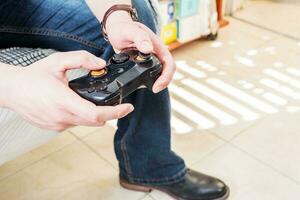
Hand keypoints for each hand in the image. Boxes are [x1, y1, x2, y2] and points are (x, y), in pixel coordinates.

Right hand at [4, 51, 133, 130]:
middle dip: (110, 113)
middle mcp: (62, 117)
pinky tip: (76, 105)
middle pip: (95, 121)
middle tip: (119, 104)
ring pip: (85, 123)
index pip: (96, 114)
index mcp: (63, 101)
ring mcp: (58, 125)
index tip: (128, 107)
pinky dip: (81, 116)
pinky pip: (75, 124)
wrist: (11, 90)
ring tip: (95, 101)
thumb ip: (81, 59)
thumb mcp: (58, 61)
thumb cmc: (32, 76)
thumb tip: (100, 64)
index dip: (115, 112)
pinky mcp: (54, 128)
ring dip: (94, 114)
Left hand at [105, 11, 175, 92]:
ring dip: (157, 83)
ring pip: (160, 74)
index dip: (167, 76)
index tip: (158, 85)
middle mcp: (157, 54)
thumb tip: (148, 49)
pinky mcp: (143, 65)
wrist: (117, 30)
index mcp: (158, 46)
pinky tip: (140, 86)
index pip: (169, 63)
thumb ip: (139, 37)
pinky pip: (150, 75)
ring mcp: (151, 60)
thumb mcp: (130, 31)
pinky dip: (148, 82)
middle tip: (154, 89)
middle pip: (167, 71)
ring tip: (149, 88)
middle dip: (164, 82)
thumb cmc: (124, 28)